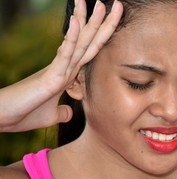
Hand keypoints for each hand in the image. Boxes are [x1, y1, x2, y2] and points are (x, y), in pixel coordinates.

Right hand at [0, 0, 122, 131]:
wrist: (3, 117)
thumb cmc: (24, 113)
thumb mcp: (51, 115)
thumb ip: (62, 111)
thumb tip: (69, 112)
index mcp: (67, 74)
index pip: (89, 50)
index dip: (101, 35)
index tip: (111, 19)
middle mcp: (65, 67)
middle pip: (88, 41)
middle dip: (101, 23)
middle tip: (114, 4)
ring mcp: (59, 69)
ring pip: (80, 42)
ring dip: (91, 22)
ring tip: (101, 3)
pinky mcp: (51, 76)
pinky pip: (64, 54)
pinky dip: (73, 38)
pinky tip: (79, 22)